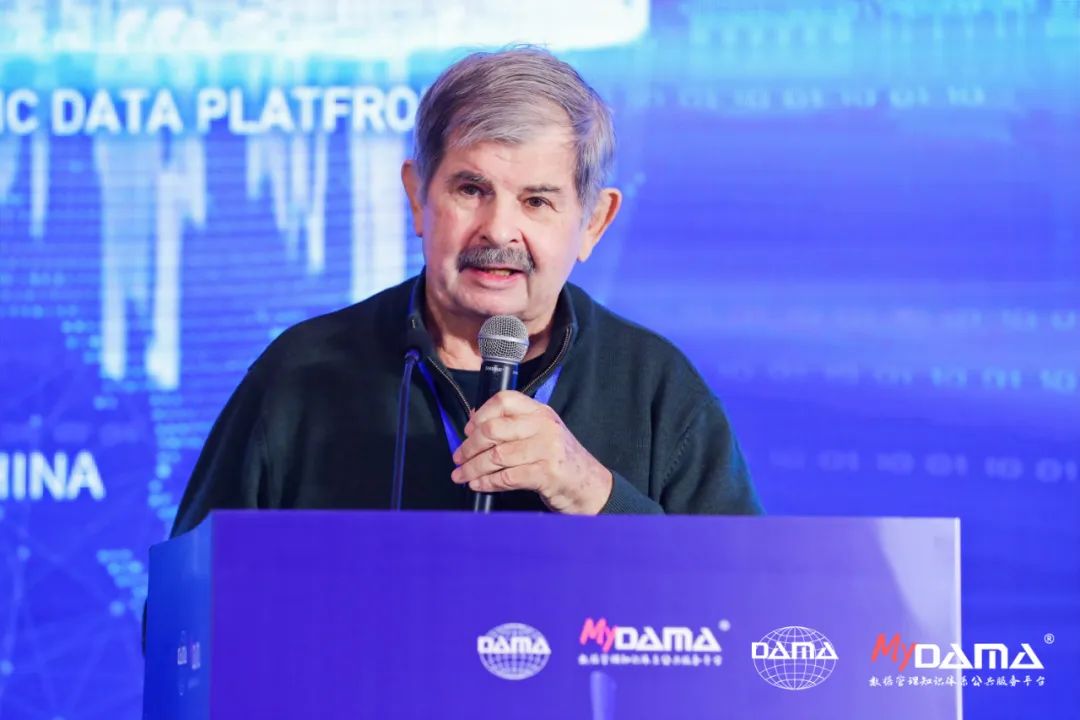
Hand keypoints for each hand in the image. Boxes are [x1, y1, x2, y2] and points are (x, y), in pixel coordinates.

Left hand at [450, 391, 612, 514]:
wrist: (590, 487)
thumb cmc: (561, 461)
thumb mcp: (542, 435)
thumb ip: (514, 425)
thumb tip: (475, 419)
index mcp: (541, 412)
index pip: (504, 400)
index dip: (480, 415)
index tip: (467, 431)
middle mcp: (544, 426)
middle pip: (494, 429)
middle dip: (469, 446)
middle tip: (458, 458)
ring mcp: (547, 449)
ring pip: (496, 455)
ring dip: (473, 468)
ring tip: (461, 476)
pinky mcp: (547, 474)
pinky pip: (507, 476)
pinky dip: (487, 482)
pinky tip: (478, 485)